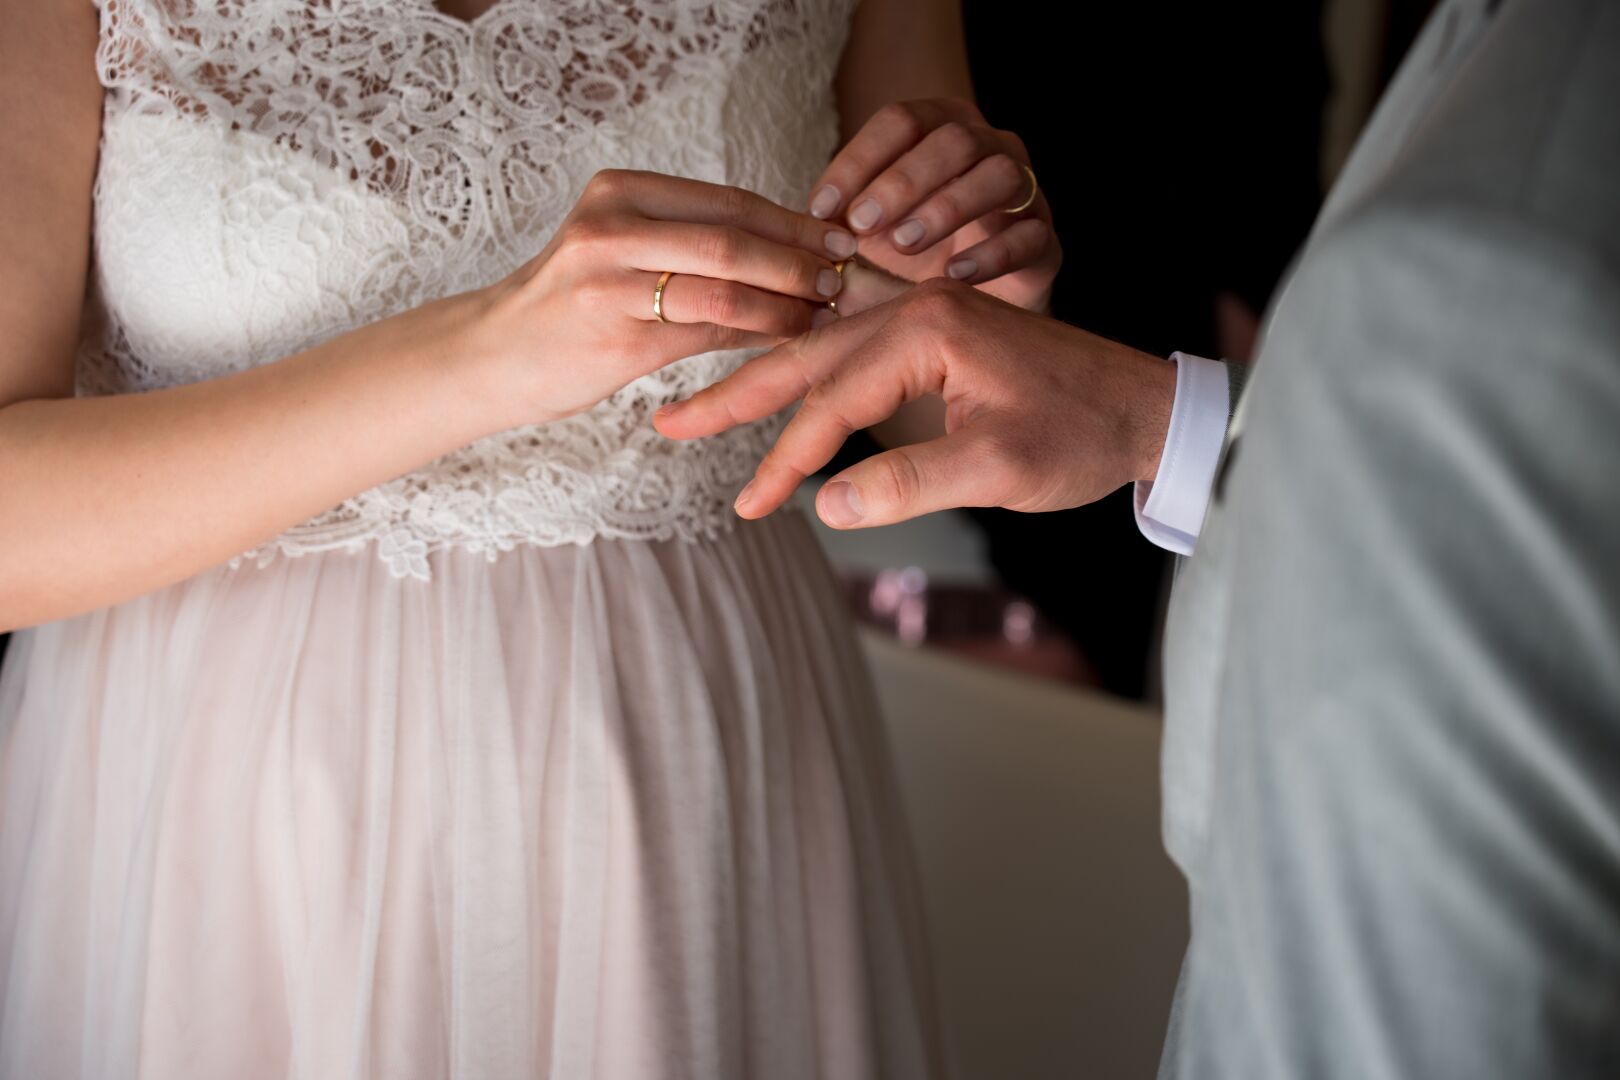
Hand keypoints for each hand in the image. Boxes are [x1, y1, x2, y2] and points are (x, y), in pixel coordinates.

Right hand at [470, 169, 860, 427]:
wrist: (492, 356)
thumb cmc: (571, 306)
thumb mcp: (621, 251)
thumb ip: (691, 242)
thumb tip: (792, 249)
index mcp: (620, 192)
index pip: (727, 199)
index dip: (792, 220)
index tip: (840, 236)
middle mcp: (611, 227)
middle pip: (732, 236)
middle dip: (799, 258)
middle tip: (845, 277)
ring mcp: (609, 281)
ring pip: (725, 285)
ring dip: (786, 302)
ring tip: (823, 312)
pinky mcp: (616, 338)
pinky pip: (706, 331)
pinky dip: (756, 335)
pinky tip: (786, 340)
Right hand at [653, 279, 1173, 528]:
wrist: (1145, 409)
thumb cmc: (1082, 434)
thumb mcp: (998, 468)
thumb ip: (908, 484)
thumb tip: (825, 507)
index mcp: (929, 328)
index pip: (834, 399)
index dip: (788, 458)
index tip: (750, 504)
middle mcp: (918, 308)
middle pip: (807, 355)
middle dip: (736, 395)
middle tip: (668, 424)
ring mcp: (925, 316)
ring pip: (825, 352)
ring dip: (764, 384)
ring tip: (702, 410)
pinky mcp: (935, 335)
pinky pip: (853, 354)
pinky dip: (808, 378)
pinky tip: (778, 389)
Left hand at [807, 99, 1060, 310]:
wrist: (973, 306)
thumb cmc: (914, 256)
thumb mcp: (870, 232)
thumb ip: (842, 219)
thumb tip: (803, 226)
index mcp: (943, 128)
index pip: (902, 121)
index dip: (859, 160)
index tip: (821, 209)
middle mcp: (990, 147)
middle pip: (954, 139)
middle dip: (902, 181)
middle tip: (861, 225)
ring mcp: (1025, 192)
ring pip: (999, 175)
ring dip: (946, 207)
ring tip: (904, 246)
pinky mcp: (1045, 242)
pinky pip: (1030, 236)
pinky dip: (992, 253)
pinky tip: (954, 275)